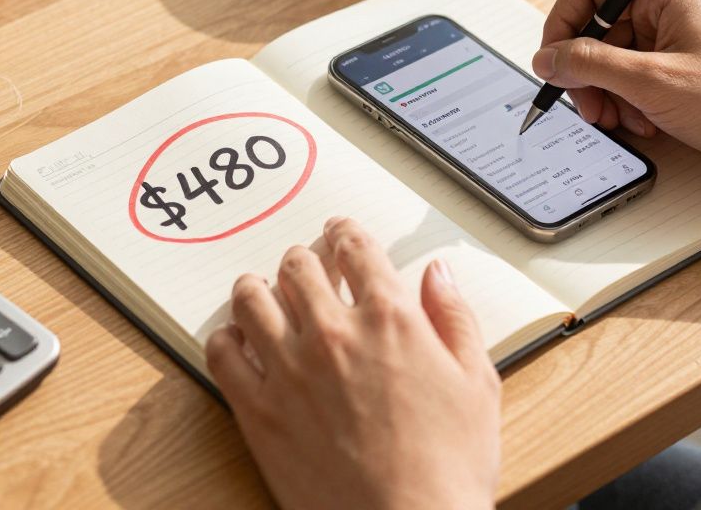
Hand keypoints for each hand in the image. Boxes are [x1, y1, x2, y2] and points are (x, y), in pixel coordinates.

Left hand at [205, 218, 500, 509]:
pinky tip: (237, 341)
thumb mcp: (478, 384)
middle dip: (302, 259)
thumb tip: (438, 274)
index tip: (339, 233)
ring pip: (252, 299)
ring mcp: (289, 370)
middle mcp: (334, 333)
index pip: (355, 249)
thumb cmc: (448, 468)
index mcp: (390, 319)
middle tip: (304, 267)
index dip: (345, 233)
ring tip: (261, 291)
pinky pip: (223, 353)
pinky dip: (227, 338)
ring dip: (257, 287)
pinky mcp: (259, 410)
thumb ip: (454, 318)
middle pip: (298, 266)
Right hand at [534, 0, 700, 190]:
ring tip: (620, 120)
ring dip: (604, 96)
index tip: (554, 61)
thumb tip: (546, 57)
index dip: (562, 23)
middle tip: (588, 105)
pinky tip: (643, 125)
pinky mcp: (672, 76)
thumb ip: (589, 65)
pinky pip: (625, 84)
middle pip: (591, 30)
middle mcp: (664, 12)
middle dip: (584, 72)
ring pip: (605, 62)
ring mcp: (668, 45)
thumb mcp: (651, 82)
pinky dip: (623, 107)